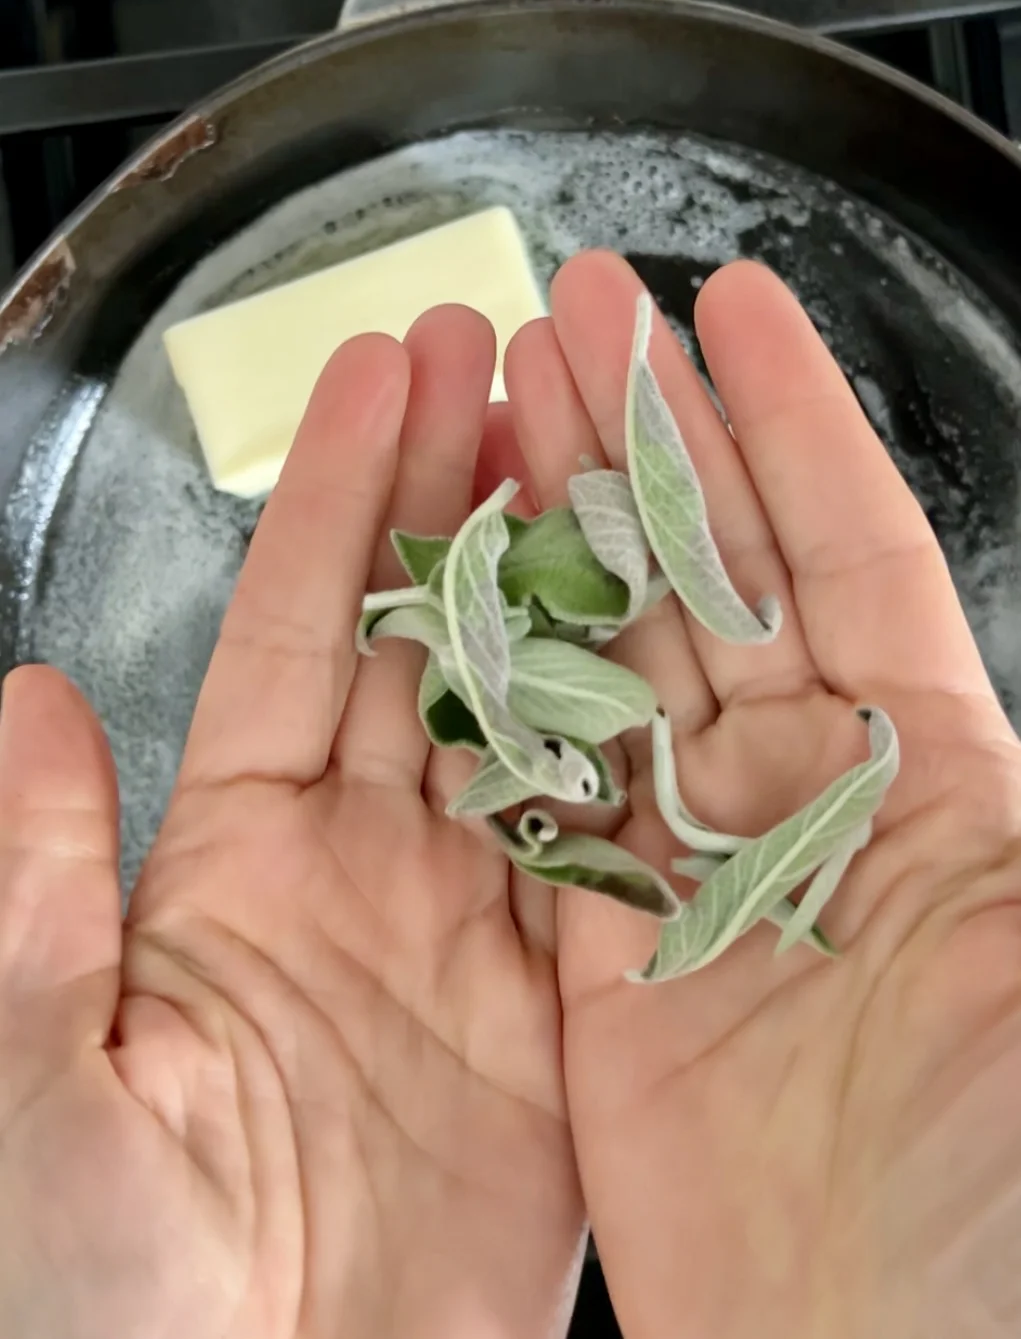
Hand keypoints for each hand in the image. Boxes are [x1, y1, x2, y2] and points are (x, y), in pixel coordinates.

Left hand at [0, 307, 582, 1338]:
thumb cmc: (110, 1298)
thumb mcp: (43, 1081)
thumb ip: (42, 889)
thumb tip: (28, 703)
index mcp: (238, 862)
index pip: (302, 631)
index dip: (341, 497)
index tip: (380, 372)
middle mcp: (365, 870)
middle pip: (431, 641)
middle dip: (464, 492)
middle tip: (505, 358)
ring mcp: (473, 934)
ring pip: (532, 719)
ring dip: (563, 588)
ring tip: (597, 455)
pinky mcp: (562, 1019)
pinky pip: (610, 858)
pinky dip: (643, 753)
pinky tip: (673, 650)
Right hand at [505, 252, 1020, 1338]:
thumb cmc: (997, 1192)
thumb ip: (1002, 816)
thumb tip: (952, 692)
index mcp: (936, 786)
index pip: (852, 555)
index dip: (790, 425)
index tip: (729, 308)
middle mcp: (812, 814)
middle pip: (717, 586)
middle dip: (652, 446)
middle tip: (580, 318)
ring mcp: (699, 884)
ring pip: (616, 670)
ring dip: (566, 540)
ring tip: (504, 410)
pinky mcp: (602, 968)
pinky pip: (542, 805)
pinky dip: (501, 703)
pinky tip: (464, 605)